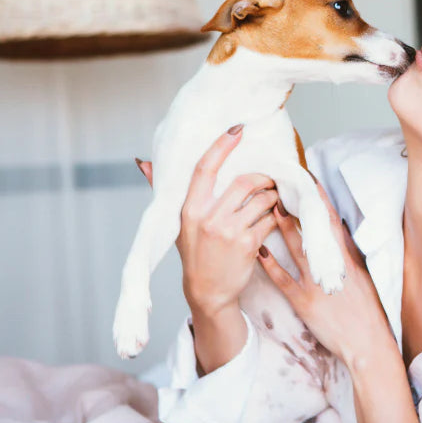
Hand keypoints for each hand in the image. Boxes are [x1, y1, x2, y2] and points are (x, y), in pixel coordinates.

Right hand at [136, 127, 278, 316]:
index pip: (205, 168)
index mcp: (189, 208)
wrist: (207, 292)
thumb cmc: (194, 253)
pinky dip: (276, 216)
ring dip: (272, 196)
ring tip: (272, 197)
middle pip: (244, 182)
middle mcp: (208, 218)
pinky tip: (274, 217)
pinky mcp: (248, 245)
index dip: (221, 146)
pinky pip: (270, 220)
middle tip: (268, 178)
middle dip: (262, 177)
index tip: (237, 130)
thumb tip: (145, 163)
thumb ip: (164, 192)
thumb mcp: (176, 224)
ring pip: (262, 200)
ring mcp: (229, 232)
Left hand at [255, 182, 395, 367]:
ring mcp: (317, 283)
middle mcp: (332, 267)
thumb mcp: (364, 279)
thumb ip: (350, 258)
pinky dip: (271, 265)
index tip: (309, 181)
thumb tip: (341, 235)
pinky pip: (284, 280)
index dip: (320, 201)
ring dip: (282, 227)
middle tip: (282, 185)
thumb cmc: (369, 313)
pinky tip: (259, 251)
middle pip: (312, 230)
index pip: (332, 223)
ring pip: (297, 248)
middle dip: (297, 206)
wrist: (369, 343)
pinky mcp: (305, 302)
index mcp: (348, 260)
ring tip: (269, 206)